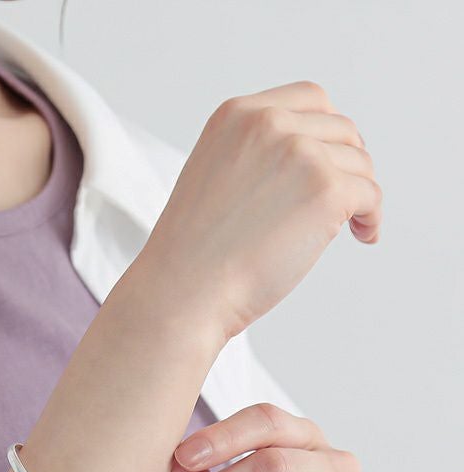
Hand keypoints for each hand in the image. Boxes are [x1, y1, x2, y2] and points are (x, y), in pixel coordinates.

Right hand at [133, 80, 380, 341]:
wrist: (183, 290)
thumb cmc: (194, 253)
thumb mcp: (215, 176)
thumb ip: (256, 154)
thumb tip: (315, 159)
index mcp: (237, 115)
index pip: (310, 99)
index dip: (328, 131)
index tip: (330, 160)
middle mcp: (270, 123)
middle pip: (342, 129)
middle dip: (347, 164)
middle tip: (343, 200)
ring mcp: (300, 153)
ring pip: (359, 164)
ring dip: (359, 194)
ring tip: (347, 224)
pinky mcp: (326, 189)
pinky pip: (370, 195)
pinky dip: (371, 217)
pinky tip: (361, 234)